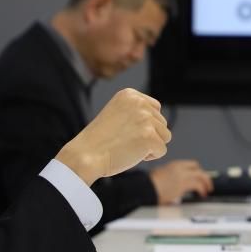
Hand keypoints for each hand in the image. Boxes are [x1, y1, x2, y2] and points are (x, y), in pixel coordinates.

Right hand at [55, 89, 169, 184]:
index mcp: (130, 94)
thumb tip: (159, 121)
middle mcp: (140, 103)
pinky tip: (131, 154)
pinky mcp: (150, 136)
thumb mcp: (118, 114)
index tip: (125, 130)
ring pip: (165, 136)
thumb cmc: (99, 140)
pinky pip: (161, 150)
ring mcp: (146, 119)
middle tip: (124, 140)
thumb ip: (137, 112)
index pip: (155, 108)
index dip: (144, 124)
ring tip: (128, 146)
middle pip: (162, 123)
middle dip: (148, 135)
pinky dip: (150, 157)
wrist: (86, 155)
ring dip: (150, 145)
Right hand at [150, 160, 213, 204]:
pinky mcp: (183, 184)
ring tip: (207, 190)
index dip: (197, 171)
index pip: (191, 165)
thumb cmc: (148, 184)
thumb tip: (174, 189)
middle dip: (204, 176)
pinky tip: (202, 194)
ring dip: (206, 183)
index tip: (199, 176)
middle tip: (207, 184)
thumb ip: (169, 179)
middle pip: (198, 169)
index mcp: (174, 165)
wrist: (146, 188)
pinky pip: (198, 185)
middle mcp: (180, 168)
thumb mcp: (159, 176)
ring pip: (201, 175)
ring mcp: (182, 175)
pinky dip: (202, 189)